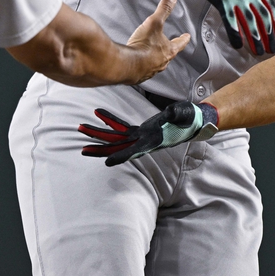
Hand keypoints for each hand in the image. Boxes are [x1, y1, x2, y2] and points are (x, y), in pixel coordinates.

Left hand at [78, 101, 219, 165]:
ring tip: (81, 129)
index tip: (107, 162)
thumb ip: (177, 113)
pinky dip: (109, 120)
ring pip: (115, 138)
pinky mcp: (140, 131)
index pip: (135, 151)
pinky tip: (98, 114)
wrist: (193, 122)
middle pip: (118, 147)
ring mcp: (140, 137)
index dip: (122, 156)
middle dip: (100, 148)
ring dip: (98, 134)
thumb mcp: (184, 114)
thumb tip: (170, 112)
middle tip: (82, 150)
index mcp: (153, 141)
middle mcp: (143, 142)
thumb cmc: (189, 119)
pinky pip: (121, 127)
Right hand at [122, 0, 191, 83]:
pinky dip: (143, 65)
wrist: (128, 64)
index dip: (183, 38)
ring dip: (155, 57)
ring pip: (157, 63)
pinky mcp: (140, 74)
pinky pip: (144, 69)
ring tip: (151, 53)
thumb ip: (163, 10)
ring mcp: (151, 70)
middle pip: (169, 54)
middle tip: (169, 46)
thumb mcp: (154, 23)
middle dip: (169, 49)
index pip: (180, 43)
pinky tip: (138, 61)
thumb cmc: (143, 46)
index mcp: (168, 50)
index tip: (187, 36)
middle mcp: (162, 62)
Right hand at [170, 0, 274, 54]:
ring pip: (250, 23)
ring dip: (255, 40)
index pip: (270, 6)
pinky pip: (231, 23)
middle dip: (268, 36)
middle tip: (271, 49)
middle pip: (263, 18)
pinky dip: (236, 36)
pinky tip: (238, 46)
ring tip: (258, 52)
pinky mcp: (222, 2)